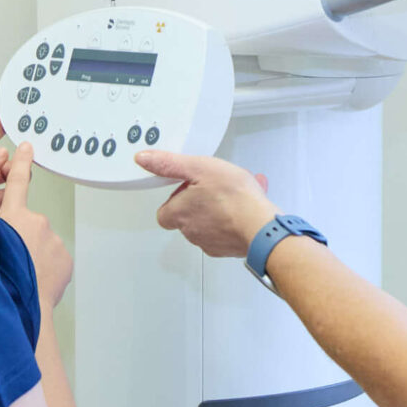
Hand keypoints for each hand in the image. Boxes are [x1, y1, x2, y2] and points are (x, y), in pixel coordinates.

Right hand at [0, 139, 72, 309]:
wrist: (26, 307)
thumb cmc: (1, 280)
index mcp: (14, 216)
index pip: (16, 181)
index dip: (20, 162)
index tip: (27, 146)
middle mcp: (37, 222)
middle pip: (26, 223)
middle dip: (19, 236)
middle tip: (8, 258)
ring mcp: (54, 239)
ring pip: (39, 242)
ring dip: (31, 253)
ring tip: (20, 273)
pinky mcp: (65, 256)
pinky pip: (52, 257)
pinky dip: (44, 265)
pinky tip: (34, 278)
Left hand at [136, 151, 278, 259]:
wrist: (262, 228)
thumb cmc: (234, 199)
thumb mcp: (200, 167)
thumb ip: (170, 164)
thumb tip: (144, 159)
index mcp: (179, 213)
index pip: (164, 211)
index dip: (176, 198)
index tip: (189, 186)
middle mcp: (191, 231)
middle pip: (187, 217)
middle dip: (199, 202)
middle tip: (215, 188)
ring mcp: (210, 243)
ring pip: (209, 224)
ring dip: (218, 210)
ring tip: (237, 194)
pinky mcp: (229, 248)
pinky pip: (227, 232)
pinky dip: (233, 220)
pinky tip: (248, 206)